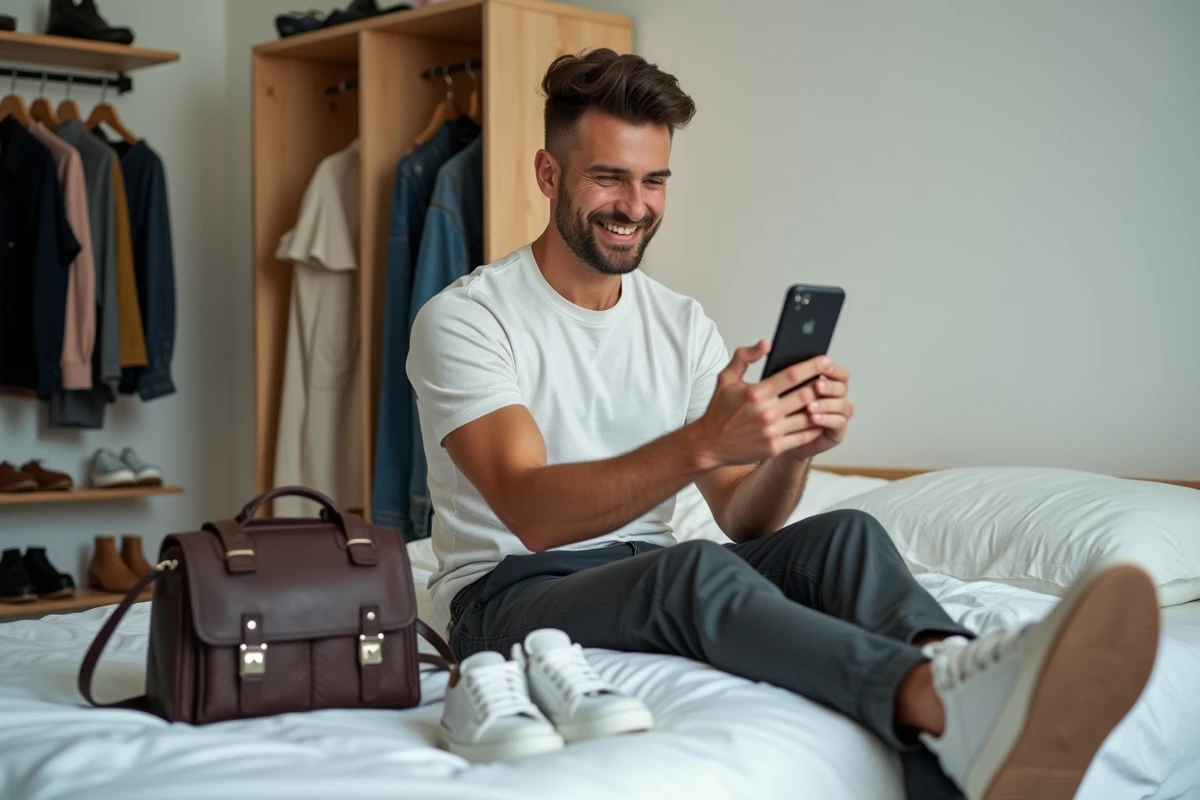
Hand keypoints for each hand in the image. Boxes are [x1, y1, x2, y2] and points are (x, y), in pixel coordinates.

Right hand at [693, 341, 841, 467]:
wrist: (709, 445)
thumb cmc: (718, 411)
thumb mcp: (726, 378)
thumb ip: (745, 357)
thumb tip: (766, 344)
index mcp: (755, 393)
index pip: (791, 376)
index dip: (812, 367)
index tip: (825, 361)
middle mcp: (765, 412)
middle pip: (805, 396)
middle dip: (822, 386)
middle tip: (832, 379)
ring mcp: (772, 432)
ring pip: (808, 417)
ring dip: (821, 408)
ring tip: (829, 399)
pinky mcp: (775, 447)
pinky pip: (803, 436)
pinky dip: (814, 427)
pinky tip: (819, 419)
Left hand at [782, 360, 852, 461]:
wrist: (779, 439)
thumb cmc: (782, 413)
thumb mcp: (782, 391)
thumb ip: (789, 376)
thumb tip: (781, 357)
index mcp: (827, 384)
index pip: (839, 373)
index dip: (833, 368)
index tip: (823, 363)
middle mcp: (836, 398)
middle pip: (842, 387)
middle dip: (829, 386)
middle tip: (817, 386)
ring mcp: (838, 415)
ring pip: (843, 405)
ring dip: (827, 404)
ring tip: (810, 406)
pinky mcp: (837, 432)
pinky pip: (839, 423)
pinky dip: (827, 419)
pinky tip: (814, 418)